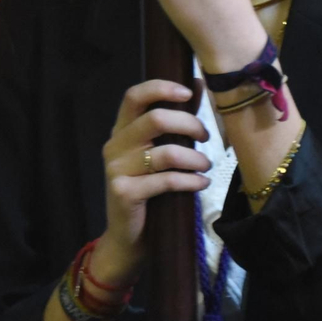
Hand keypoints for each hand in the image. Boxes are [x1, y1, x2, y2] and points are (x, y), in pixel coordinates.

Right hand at [92, 80, 212, 284]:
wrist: (127, 237)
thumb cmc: (148, 189)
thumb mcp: (159, 150)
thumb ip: (176, 118)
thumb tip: (197, 83)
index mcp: (121, 130)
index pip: (133, 95)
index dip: (160, 88)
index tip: (187, 92)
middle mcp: (114, 145)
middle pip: (155, 120)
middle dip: (189, 124)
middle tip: (207, 137)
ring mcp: (116, 170)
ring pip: (165, 153)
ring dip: (195, 158)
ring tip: (206, 166)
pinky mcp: (124, 193)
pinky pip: (166, 180)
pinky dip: (191, 181)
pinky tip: (202, 183)